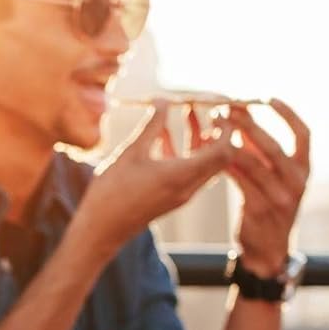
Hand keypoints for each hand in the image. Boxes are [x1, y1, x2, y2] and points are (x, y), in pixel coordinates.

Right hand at [74, 106, 234, 257]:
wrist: (101, 229)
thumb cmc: (113, 192)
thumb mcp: (132, 152)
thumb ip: (152, 125)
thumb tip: (164, 100)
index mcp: (182, 176)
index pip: (223, 152)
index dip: (227, 129)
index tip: (218, 109)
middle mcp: (188, 187)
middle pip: (219, 157)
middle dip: (217, 130)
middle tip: (208, 107)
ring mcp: (181, 193)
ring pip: (203, 162)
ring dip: (199, 136)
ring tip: (186, 110)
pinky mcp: (172, 196)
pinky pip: (187, 169)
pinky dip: (183, 149)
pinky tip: (164, 131)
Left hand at [226, 100, 309, 277]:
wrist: (269, 251)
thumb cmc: (269, 207)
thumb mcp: (274, 179)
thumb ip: (263, 153)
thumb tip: (244, 117)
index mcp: (304, 169)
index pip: (304, 134)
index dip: (287, 113)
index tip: (268, 97)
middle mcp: (297, 182)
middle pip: (272, 145)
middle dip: (248, 124)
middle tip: (227, 109)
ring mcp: (279, 197)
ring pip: (252, 162)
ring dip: (230, 143)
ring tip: (213, 129)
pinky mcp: (259, 208)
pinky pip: (239, 179)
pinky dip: (226, 164)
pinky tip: (212, 153)